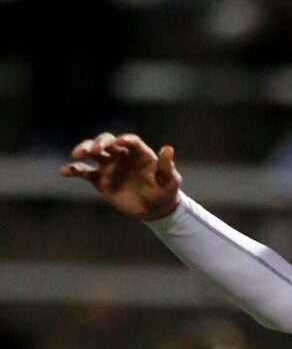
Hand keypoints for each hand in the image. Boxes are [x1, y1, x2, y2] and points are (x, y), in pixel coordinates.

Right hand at [61, 132, 181, 219]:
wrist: (154, 209)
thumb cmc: (164, 192)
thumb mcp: (170, 182)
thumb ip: (167, 167)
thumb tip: (168, 149)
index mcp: (139, 153)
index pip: (131, 141)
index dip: (125, 140)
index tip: (120, 141)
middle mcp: (121, 154)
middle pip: (108, 142)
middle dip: (100, 143)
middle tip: (95, 150)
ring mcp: (109, 165)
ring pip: (93, 152)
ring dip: (84, 150)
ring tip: (76, 155)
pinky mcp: (99, 179)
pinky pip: (84, 172)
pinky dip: (74, 170)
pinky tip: (65, 171)